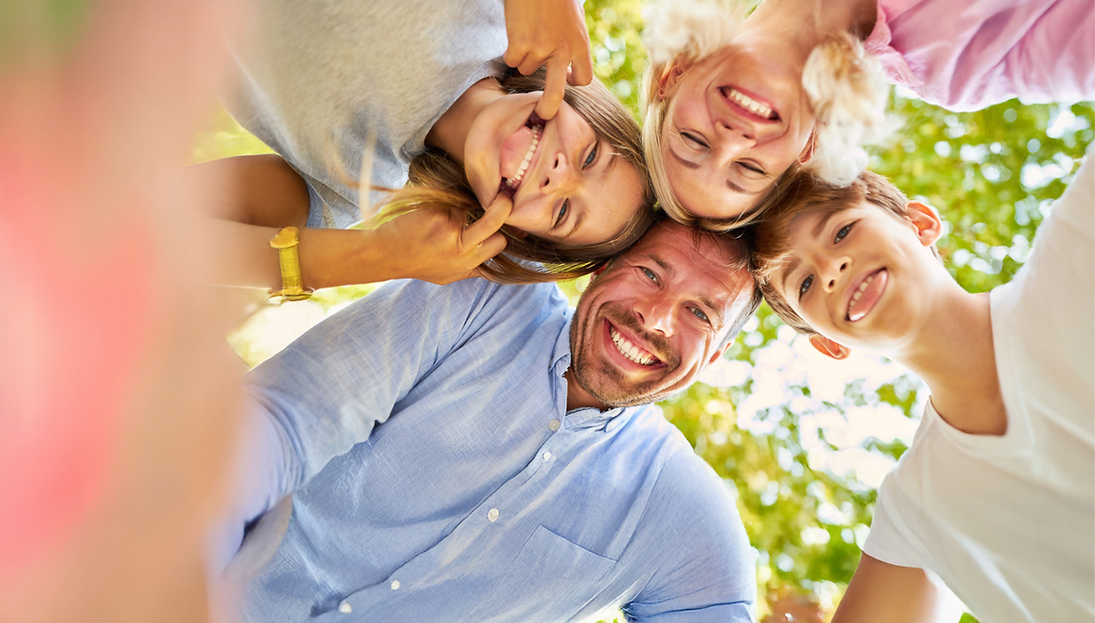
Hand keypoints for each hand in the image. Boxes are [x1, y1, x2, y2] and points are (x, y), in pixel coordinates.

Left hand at [370, 193, 511, 283]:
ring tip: (442, 217)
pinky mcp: (438, 217)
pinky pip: (450, 202)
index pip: (500, 243)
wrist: (385, 256)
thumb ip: (471, 269)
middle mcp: (463, 250)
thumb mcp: (448, 275)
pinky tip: (428, 216)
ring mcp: (451, 232)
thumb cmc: (418, 263)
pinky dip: (442, 205)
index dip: (500, 230)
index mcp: (468, 264)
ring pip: (468, 208)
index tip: (496, 221)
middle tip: (501, 196)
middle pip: (495, 222)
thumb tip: (489, 267)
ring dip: (459, 207)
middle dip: (501, 207)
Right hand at [503, 0, 593, 120]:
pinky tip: (516, 34)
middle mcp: (562, 50)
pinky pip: (513, 60)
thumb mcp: (574, 17)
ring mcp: (540, 49)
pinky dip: (511, 51)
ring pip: (528, 69)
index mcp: (580, 43)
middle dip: (549, 107)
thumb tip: (566, 58)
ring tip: (528, 35)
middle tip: (542, 114)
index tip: (565, 79)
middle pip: (557, 92)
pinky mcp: (520, 44)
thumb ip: (571, 39)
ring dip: (525, 58)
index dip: (573, 82)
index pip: (584, 78)